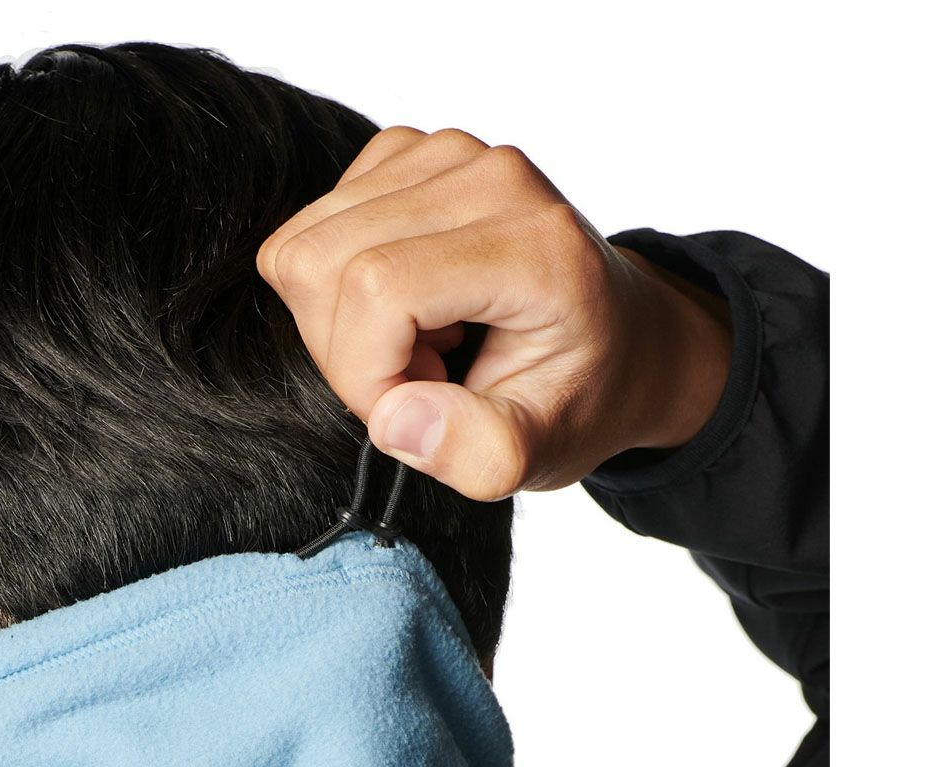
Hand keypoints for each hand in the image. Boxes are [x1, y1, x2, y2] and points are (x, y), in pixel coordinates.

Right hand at [256, 126, 731, 499]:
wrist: (621, 338)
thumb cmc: (581, 394)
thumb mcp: (544, 453)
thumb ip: (479, 453)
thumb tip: (396, 419)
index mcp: (534, 247)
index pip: (377, 288)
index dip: (365, 373)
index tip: (412, 410)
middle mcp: (488, 178)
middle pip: (321, 262)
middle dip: (347, 350)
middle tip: (420, 379)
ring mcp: (444, 155)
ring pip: (304, 246)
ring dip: (341, 322)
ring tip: (421, 344)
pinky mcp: (408, 154)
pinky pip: (313, 228)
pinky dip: (340, 286)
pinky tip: (410, 308)